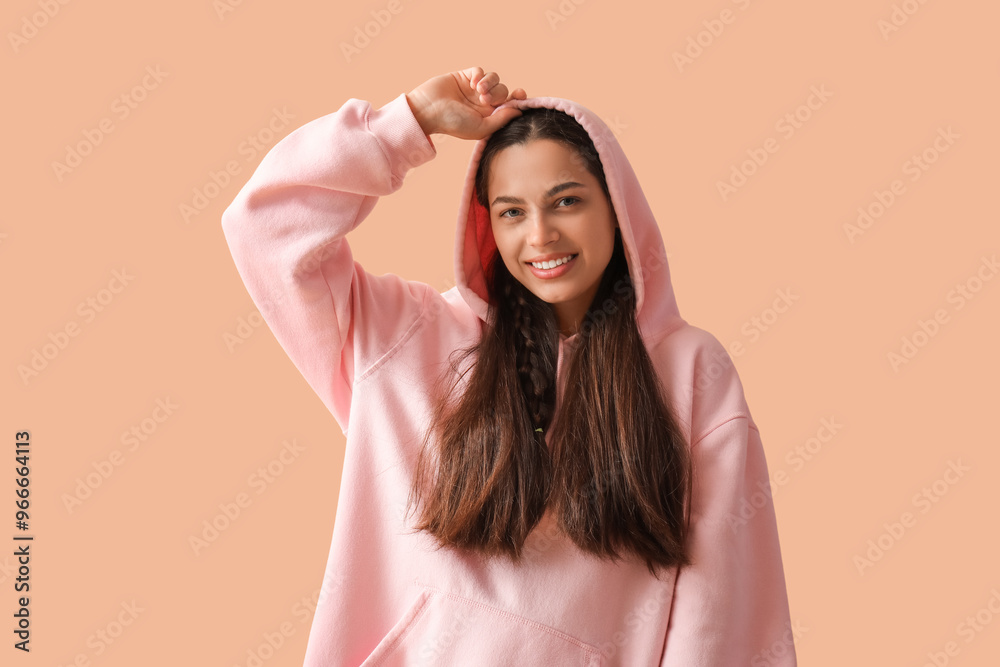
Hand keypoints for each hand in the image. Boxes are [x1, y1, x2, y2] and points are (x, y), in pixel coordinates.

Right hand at [405, 67, 526, 140]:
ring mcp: (474, 89)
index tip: (520, 94)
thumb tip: (519, 111)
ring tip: (478, 91)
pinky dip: (480, 75)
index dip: (518, 98)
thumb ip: (501, 120)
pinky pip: (480, 70)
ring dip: (490, 83)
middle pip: (503, 90)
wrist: (429, 110)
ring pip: (494, 78)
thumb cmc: (453, 123)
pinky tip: (472, 83)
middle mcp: (483, 102)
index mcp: (488, 116)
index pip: (509, 104)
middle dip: (498, 93)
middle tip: (485, 99)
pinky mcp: (465, 77)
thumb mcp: (481, 128)